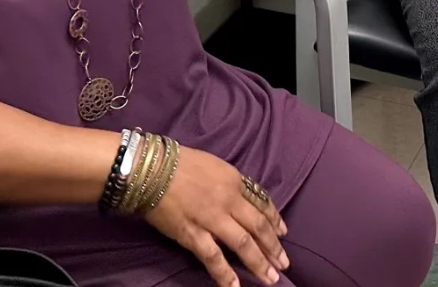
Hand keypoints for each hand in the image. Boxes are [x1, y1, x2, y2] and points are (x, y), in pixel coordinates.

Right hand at [144, 147, 289, 286]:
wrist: (152, 169)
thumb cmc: (181, 163)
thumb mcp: (215, 165)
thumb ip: (230, 184)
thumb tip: (241, 198)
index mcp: (235, 181)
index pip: (262, 203)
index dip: (275, 219)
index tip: (283, 233)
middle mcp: (230, 201)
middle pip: (258, 227)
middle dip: (274, 247)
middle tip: (284, 263)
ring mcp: (213, 219)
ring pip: (244, 244)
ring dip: (259, 263)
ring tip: (271, 278)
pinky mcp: (193, 235)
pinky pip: (214, 258)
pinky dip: (225, 274)